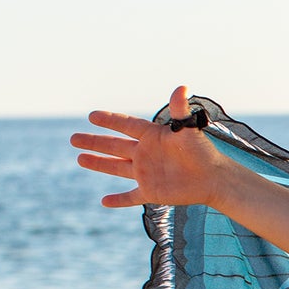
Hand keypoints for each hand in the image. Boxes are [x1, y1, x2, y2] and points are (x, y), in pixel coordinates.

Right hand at [72, 85, 223, 208]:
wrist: (215, 179)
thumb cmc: (203, 153)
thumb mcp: (189, 130)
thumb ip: (180, 111)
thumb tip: (182, 87)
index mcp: (153, 137)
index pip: (126, 125)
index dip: (110, 120)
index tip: (91, 115)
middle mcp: (146, 154)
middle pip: (115, 146)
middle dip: (95, 142)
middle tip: (73, 138)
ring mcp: (147, 173)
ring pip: (117, 168)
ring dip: (99, 163)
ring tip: (79, 158)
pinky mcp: (152, 191)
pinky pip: (131, 196)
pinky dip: (119, 200)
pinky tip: (104, 202)